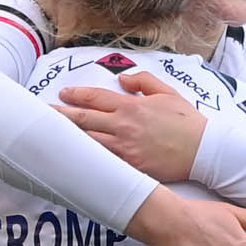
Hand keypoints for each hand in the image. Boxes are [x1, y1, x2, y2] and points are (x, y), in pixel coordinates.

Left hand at [55, 69, 205, 182]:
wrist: (203, 150)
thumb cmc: (186, 122)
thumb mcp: (168, 93)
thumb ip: (144, 82)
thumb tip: (124, 79)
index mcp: (131, 106)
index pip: (95, 98)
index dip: (76, 96)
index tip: (63, 94)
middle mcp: (123, 126)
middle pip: (84, 119)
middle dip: (61, 115)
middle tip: (43, 114)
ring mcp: (124, 148)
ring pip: (88, 141)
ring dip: (68, 138)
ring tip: (50, 136)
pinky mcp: (129, 166)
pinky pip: (102, 161)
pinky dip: (85, 158)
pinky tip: (71, 157)